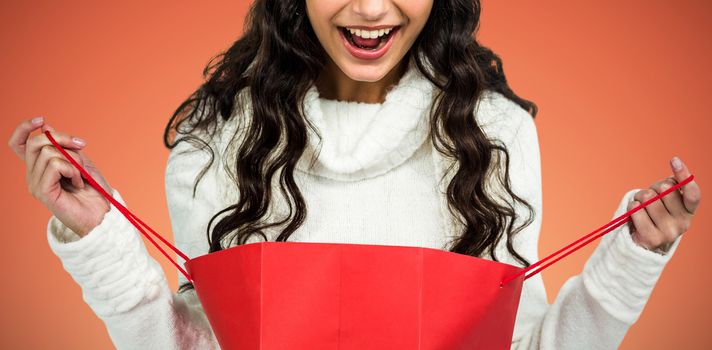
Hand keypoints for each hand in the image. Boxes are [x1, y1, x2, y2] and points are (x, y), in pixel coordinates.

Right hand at [9, 117, 112, 236]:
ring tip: (80, 175)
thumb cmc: (94, 189)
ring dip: (72, 160)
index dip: (23, 128)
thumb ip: (64, 147)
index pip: (18, 144)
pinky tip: (79, 183)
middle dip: (62, 138)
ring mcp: (35, 183)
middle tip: (82, 145)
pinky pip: (55, 166)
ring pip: (48, 153)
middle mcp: (33, 174)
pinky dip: (72, 170)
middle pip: (35, 143)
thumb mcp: (81, 161)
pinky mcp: (42, 191)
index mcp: (40, 166)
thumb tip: (47, 128)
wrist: (102, 213)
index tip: (41, 120)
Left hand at [626, 156, 700, 253]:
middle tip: (648, 198)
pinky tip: (634, 214)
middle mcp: (684, 223)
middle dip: (652, 188)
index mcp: (689, 211)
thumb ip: (672, 186)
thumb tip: (677, 164)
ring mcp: (669, 232)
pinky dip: (631, 207)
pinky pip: (636, 210)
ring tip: (640, 206)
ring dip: (639, 197)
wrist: (642, 243)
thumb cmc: (653, 215)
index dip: (684, 174)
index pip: (692, 192)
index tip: (674, 160)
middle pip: (665, 190)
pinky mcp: (652, 238)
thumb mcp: (665, 200)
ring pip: (648, 198)